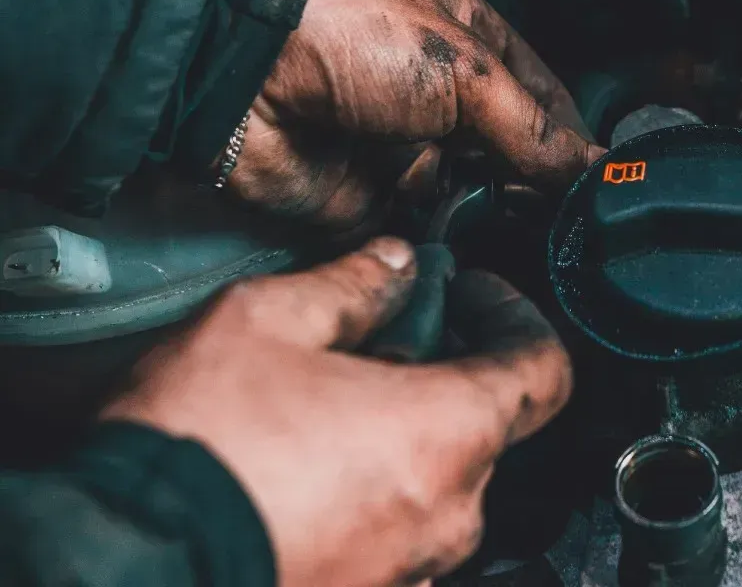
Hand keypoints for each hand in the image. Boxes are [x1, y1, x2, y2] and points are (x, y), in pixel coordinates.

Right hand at [101, 237, 570, 586]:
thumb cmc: (195, 448)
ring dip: (399, 443)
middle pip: (483, 426)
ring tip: (320, 414)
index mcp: (449, 433)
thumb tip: (396, 264)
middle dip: (440, 376)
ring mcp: (412, 571)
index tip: (469, 294)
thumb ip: (351, 285)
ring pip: (434, 487)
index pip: (545, 371)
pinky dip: (367, 501)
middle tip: (375, 344)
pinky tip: (300, 477)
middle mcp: (449, 514)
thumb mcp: (264, 322)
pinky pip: (391, 540)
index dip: (515, 318)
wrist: (116, 566)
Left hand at [230, 0, 604, 231]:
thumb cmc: (351, 35)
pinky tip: (471, 247)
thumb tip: (589, 170)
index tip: (599, 184)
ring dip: (494, 214)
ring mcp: (407, 147)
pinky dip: (446, 238)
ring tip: (520, 232)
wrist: (243, 75)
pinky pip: (426, 228)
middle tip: (565, 219)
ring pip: (474, 194)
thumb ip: (532, 129)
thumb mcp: (465, 70)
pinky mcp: (372, 197)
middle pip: (512, 150)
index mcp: (469, 39)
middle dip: (536, 183)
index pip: (543, 96)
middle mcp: (442, 94)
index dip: (572, 138)